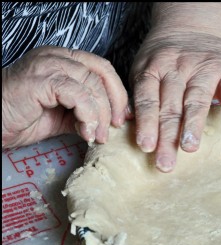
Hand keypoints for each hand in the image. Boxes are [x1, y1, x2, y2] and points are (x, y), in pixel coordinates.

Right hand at [2, 46, 127, 147]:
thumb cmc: (22, 118)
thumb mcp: (63, 117)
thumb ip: (86, 115)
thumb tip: (109, 124)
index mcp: (63, 61)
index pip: (102, 68)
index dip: (118, 93)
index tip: (123, 117)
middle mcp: (56, 57)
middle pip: (102, 72)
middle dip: (115, 103)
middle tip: (114, 127)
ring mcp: (47, 66)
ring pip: (92, 83)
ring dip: (100, 115)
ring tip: (97, 136)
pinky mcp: (41, 80)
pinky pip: (78, 94)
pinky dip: (87, 115)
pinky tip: (85, 132)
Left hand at [130, 2, 220, 171]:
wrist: (199, 26)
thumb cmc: (169, 59)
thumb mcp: (148, 66)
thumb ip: (142, 95)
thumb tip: (129, 125)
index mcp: (153, 68)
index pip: (148, 99)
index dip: (146, 123)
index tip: (146, 146)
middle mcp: (177, 68)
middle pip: (170, 106)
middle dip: (167, 136)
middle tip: (165, 163)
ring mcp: (203, 68)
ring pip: (196, 99)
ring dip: (193, 124)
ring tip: (190, 147)